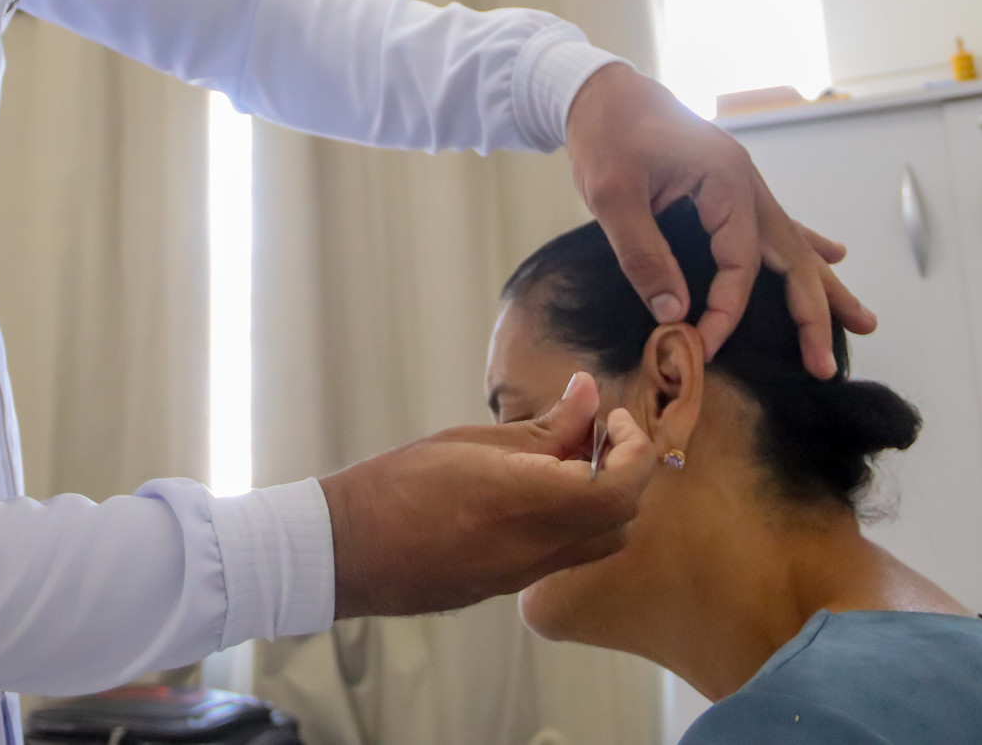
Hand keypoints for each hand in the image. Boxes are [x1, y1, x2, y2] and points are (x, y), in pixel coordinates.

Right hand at [320, 373, 653, 618]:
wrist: (346, 548)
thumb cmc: (395, 484)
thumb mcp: (469, 440)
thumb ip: (541, 427)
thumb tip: (589, 395)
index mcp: (524, 501)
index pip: (619, 488)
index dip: (635, 451)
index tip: (615, 419)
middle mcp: (534, 547)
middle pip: (621, 520)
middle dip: (626, 473)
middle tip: (597, 434)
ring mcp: (523, 575)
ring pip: (599, 543)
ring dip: (603, 500)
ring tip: (567, 460)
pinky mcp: (508, 586)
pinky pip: (566, 555)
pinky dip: (575, 521)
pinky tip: (539, 491)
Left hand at [564, 63, 876, 378]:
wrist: (601, 89)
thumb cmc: (605, 135)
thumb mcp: (612, 197)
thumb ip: (643, 255)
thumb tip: (674, 314)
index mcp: (725, 181)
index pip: (740, 264)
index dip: (726, 310)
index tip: (701, 344)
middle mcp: (746, 182)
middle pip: (791, 257)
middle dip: (814, 312)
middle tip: (828, 365)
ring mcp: (742, 182)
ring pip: (792, 243)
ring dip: (822, 284)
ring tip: (863, 321)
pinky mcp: (728, 184)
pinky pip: (772, 225)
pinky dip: (803, 247)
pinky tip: (832, 256)